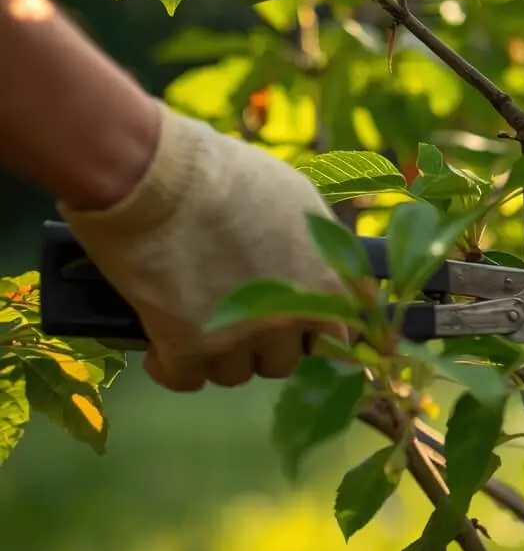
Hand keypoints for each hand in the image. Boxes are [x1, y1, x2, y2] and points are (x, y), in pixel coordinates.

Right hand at [58, 99, 345, 391]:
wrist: (156, 173)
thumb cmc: (221, 171)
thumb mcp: (296, 199)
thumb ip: (314, 246)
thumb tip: (314, 268)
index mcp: (328, 282)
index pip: (340, 338)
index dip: (311, 337)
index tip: (292, 333)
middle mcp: (294, 315)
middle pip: (283, 360)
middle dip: (260, 345)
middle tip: (234, 321)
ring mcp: (243, 335)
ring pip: (235, 373)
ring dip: (216, 355)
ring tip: (193, 325)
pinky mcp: (189, 346)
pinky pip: (185, 379)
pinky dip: (170, 368)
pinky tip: (159, 349)